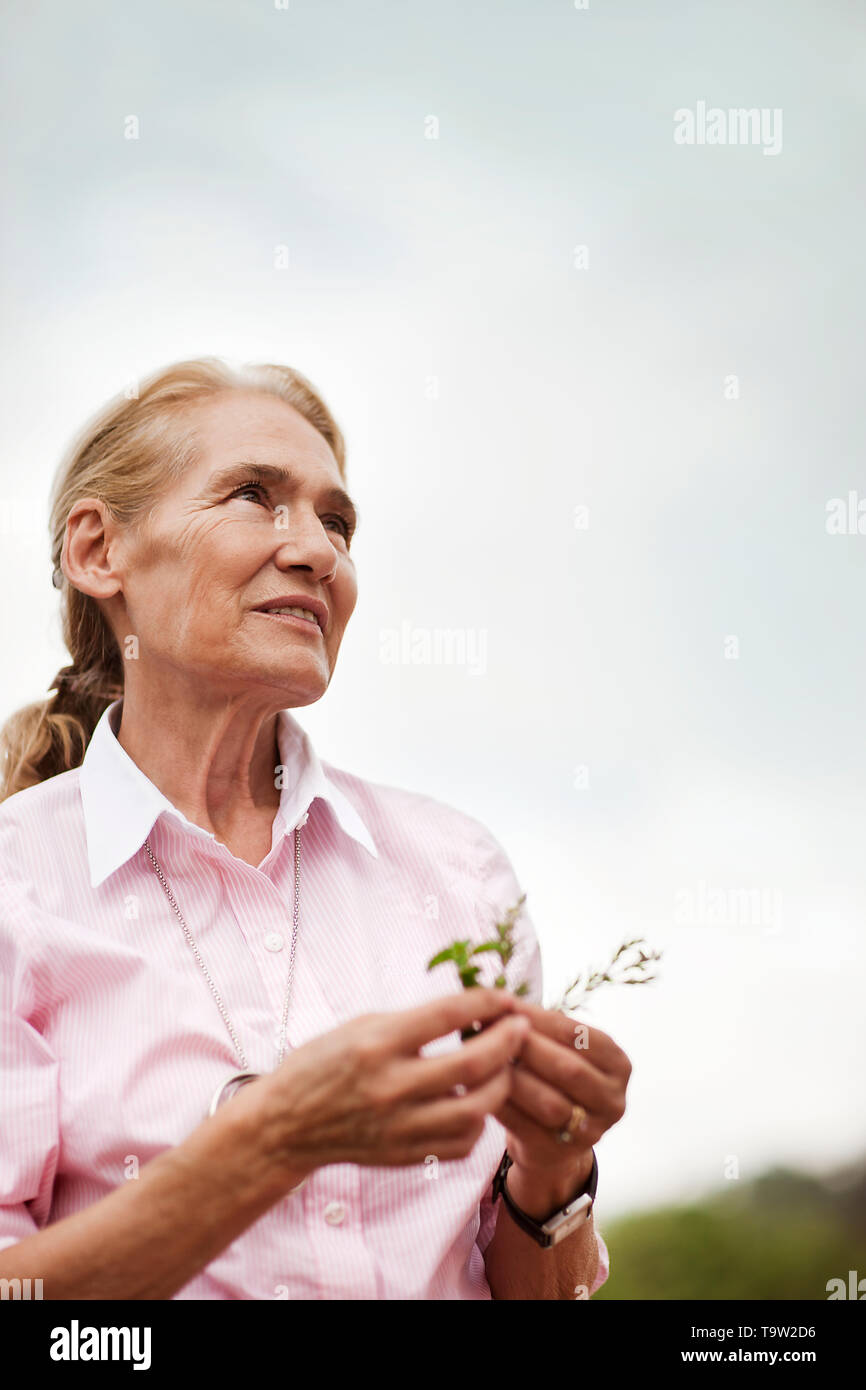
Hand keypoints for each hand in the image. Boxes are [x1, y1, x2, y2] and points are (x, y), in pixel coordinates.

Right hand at [246, 988, 530, 1182]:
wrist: (287, 1124)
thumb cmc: (324, 1064)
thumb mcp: (362, 1026)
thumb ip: (414, 1021)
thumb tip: (469, 1010)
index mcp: (377, 1043)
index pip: (447, 1015)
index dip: (485, 1001)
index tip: (504, 996)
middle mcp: (391, 1086)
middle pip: (473, 1063)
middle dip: (507, 1041)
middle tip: (520, 1028)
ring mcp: (399, 1126)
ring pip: (477, 1109)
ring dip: (500, 1083)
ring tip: (503, 1066)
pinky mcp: (405, 1154)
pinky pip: (462, 1141)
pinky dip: (478, 1120)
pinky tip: (476, 1102)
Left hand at [492, 998, 631, 1208]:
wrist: (550, 1139)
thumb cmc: (551, 1078)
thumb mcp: (558, 1049)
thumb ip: (536, 1027)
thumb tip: (495, 1001)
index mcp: (618, 1064)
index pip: (578, 1034)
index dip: (539, 1018)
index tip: (505, 1003)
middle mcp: (613, 1099)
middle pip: (568, 1069)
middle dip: (527, 1046)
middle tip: (491, 1030)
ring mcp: (591, 1131)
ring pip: (549, 1101)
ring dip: (513, 1077)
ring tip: (483, 1057)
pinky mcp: (560, 1153)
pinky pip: (525, 1126)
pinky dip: (500, 1104)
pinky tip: (478, 1087)